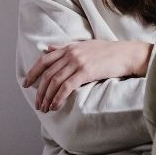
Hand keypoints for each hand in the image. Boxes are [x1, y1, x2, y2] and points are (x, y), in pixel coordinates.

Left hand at [24, 40, 151, 111]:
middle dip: (40, 90)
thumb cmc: (110, 52)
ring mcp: (78, 62)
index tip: (26, 83)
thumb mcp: (86, 46)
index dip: (33, 72)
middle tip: (37, 103)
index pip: (44, 60)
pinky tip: (55, 105)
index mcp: (69, 47)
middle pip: (47, 74)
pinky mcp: (86, 71)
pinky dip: (58, 98)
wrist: (128, 54)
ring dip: (47, 97)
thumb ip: (66, 48)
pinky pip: (66, 87)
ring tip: (45, 108)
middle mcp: (71, 53)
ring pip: (55, 82)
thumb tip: (48, 49)